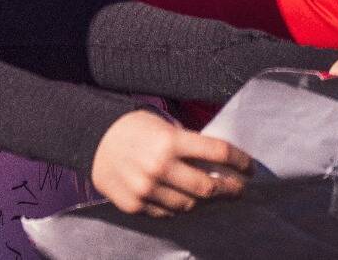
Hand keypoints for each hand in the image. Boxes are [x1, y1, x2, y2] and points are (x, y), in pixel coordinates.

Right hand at [89, 109, 250, 216]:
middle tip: (238, 189)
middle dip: (230, 189)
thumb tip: (217, 163)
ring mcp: (146, 189)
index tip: (249, 167)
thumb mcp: (160, 124)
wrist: (88, 136)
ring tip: (208, 195)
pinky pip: (167, 213)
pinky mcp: (135, 204)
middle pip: (209, 187)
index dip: (240, 161)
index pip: (219, 152)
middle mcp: (160, 166)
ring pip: (190, 205)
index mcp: (170, 140)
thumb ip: (187, 143)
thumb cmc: (130, 127)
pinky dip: (177, 206)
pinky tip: (180, 198)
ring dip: (203, 201)